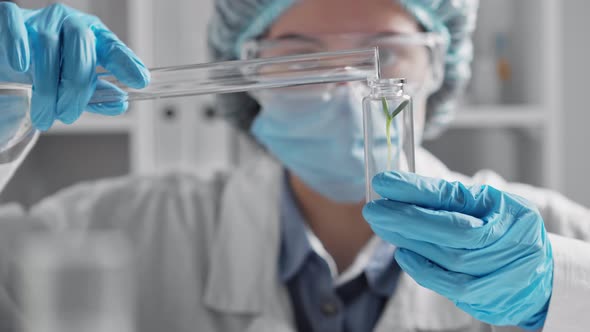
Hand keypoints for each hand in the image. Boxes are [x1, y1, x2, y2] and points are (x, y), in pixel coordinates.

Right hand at [0, 2, 149, 129]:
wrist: (9, 59)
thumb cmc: (50, 70)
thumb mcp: (76, 85)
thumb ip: (98, 95)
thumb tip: (120, 104)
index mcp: (94, 37)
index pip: (114, 48)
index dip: (127, 63)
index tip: (140, 81)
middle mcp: (71, 23)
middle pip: (81, 45)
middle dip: (76, 85)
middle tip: (69, 114)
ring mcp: (42, 19)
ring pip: (48, 45)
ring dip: (47, 85)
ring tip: (45, 115)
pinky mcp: (12, 18)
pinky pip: (15, 25)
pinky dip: (19, 44)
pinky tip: (22, 65)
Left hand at [363, 171, 552, 329]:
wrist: (539, 275)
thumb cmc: (507, 229)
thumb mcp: (488, 203)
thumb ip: (451, 197)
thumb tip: (403, 188)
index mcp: (510, 212)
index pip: (455, 199)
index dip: (417, 190)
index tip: (385, 182)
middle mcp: (511, 244)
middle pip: (450, 231)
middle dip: (406, 219)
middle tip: (374, 209)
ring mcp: (503, 275)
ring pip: (448, 259)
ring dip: (410, 242)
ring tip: (384, 226)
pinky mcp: (488, 299)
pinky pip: (450, 287)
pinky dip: (423, 270)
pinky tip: (403, 254)